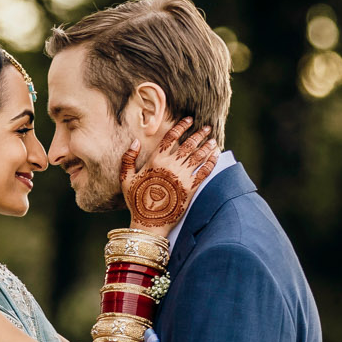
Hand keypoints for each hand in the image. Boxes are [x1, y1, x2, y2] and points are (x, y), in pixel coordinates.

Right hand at [120, 117, 216, 234]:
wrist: (149, 221)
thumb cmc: (136, 200)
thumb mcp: (125, 178)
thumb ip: (128, 158)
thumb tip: (135, 142)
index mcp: (155, 160)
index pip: (171, 137)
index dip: (181, 126)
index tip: (189, 119)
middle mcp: (170, 165)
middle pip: (188, 145)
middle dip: (199, 134)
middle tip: (206, 127)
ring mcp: (182, 177)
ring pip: (198, 156)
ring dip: (207, 146)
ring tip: (213, 140)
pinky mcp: (190, 188)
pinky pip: (204, 171)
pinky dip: (211, 162)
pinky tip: (216, 155)